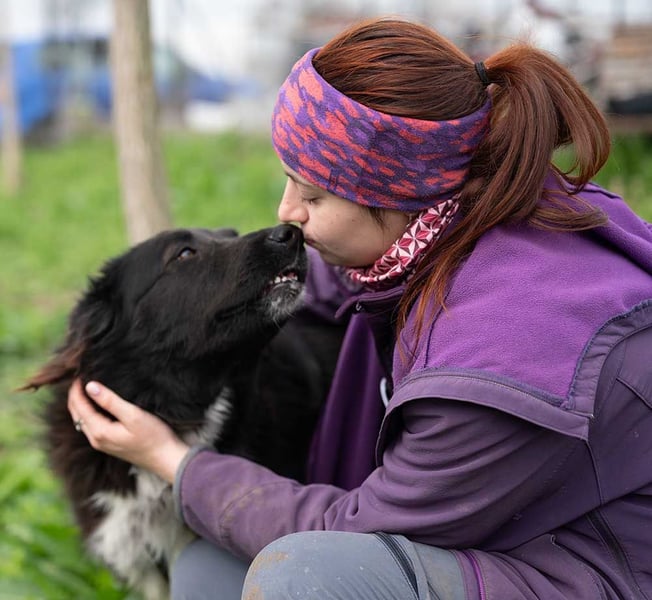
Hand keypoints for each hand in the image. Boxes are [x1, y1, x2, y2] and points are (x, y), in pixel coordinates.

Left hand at [67, 379, 189, 482]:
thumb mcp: (134, 415)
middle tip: (81, 376)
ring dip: (81, 404)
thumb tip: (90, 387)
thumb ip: (111, 401)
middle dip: (76, 395)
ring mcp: (102, 443)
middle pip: (76, 414)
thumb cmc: (154, 435)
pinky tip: (97, 404)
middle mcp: (96, 439)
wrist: (165, 458)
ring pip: (82, 420)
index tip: (81, 372)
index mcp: (99, 431)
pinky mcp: (109, 444)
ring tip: (87, 386)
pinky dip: (89, 412)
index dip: (77, 389)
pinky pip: (91, 425)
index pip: (79, 406)